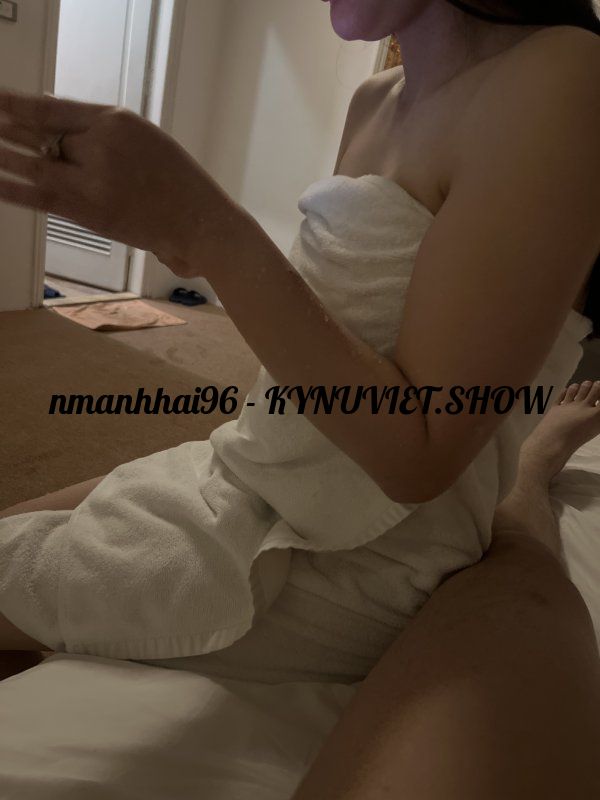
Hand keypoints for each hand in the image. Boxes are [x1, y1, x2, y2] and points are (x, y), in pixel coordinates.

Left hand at [0, 90, 239, 275]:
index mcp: (117, 121)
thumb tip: (56, 126)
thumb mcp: (144, 140)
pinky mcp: (92, 213)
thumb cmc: (179, 184)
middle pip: (42, 136)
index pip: (54, 109)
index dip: (18, 106)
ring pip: (37, 165)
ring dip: (4, 157)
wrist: (201, 221)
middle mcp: (103, 146)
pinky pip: (44, 197)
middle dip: (7, 130)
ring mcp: (95, 181)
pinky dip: (15, 190)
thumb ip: (102, 133)